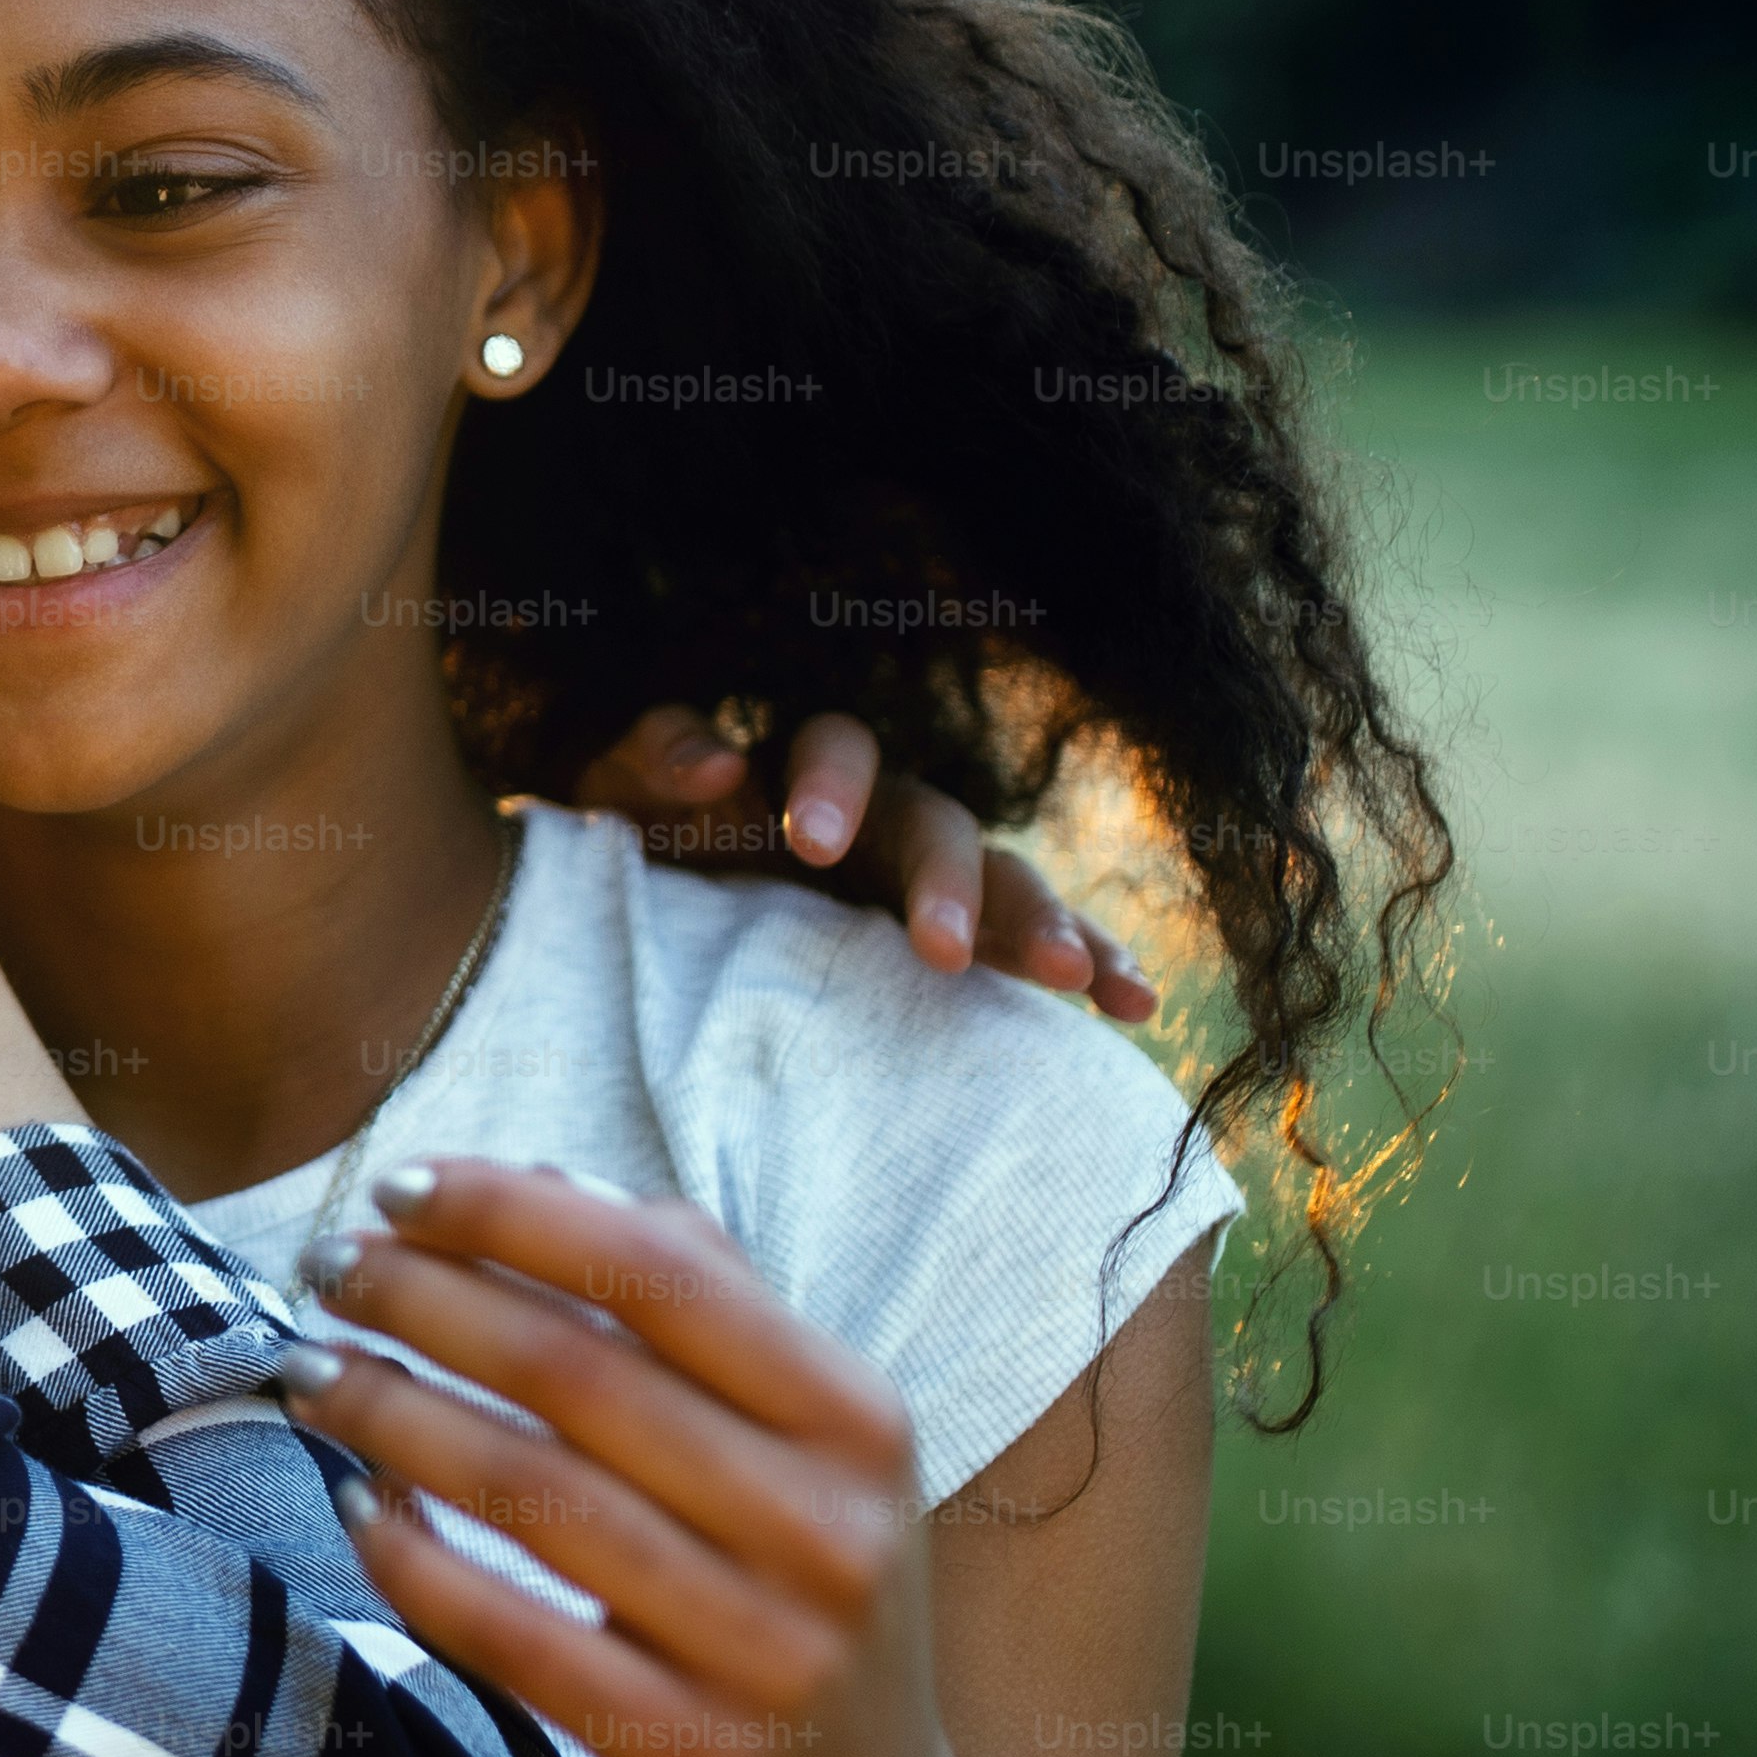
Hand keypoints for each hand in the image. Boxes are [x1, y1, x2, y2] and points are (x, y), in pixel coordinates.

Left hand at [281, 1160, 972, 1756]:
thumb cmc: (790, 1589)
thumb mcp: (800, 1446)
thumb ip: (700, 1303)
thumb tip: (551, 1175)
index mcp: (855, 1421)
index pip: (662, 1274)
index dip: (511, 1214)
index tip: (394, 1186)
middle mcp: (826, 1530)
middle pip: (577, 1374)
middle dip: (424, 1301)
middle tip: (324, 1271)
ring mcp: (764, 1651)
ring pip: (530, 1494)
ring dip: (394, 1416)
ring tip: (310, 1372)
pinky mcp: (689, 1754)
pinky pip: (512, 1636)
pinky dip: (417, 1564)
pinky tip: (357, 1509)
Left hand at [571, 708, 1156, 1021]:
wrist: (651, 914)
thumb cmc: (640, 845)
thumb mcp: (624, 800)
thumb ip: (659, 764)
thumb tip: (718, 764)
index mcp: (807, 773)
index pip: (838, 751)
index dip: (831, 788)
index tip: (808, 843)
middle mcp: (886, 819)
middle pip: (939, 828)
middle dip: (947, 884)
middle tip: (938, 948)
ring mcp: (932, 882)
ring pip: (1006, 885)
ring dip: (1043, 927)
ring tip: (1079, 980)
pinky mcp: (961, 944)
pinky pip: (1035, 948)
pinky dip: (1091, 964)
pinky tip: (1132, 1005)